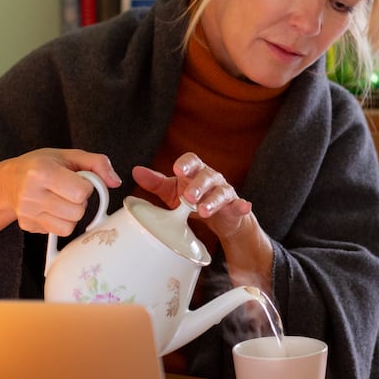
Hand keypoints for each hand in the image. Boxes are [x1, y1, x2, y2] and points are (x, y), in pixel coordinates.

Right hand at [0, 148, 121, 249]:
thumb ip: (98, 164)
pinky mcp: (27, 226)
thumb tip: (116, 182)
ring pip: (70, 226)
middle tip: (68, 191)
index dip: (86, 186)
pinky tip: (53, 209)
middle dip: (80, 201)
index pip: (81, 192)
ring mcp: (27, 213)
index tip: (77, 179)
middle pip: (77, 212)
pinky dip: (62, 222)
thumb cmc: (43, 165)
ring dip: (72, 213)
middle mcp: (31, 194)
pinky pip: (59, 232)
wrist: (10, 180)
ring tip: (61, 199)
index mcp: (42, 172)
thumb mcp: (70, 155)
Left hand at [132, 152, 273, 293]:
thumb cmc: (194, 200)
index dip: (186, 164)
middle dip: (198, 186)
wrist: (219, 218)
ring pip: (221, 192)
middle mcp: (212, 178)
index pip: (192, 161)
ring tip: (204, 211)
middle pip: (207, 177)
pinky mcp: (235, 207)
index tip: (177, 170)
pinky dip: (242, 205)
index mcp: (196, 172)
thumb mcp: (173, 192)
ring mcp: (225, 192)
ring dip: (213, 201)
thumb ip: (156, 182)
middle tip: (188, 197)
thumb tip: (136, 171)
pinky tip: (243, 207)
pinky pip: (239, 205)